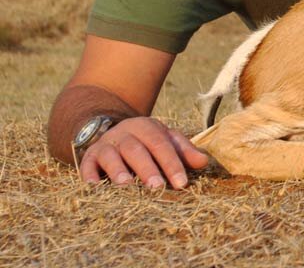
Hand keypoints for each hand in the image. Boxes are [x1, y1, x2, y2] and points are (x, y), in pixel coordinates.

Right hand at [78, 116, 209, 189]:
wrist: (114, 132)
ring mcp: (105, 145)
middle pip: (136, 149)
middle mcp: (125, 133)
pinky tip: (94, 187)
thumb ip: (183, 151)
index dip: (172, 164)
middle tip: (157, 188)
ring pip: (111, 155)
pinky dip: (89, 176)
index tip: (181, 184)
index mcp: (147, 127)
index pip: (161, 144)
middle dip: (147, 169)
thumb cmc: (147, 142)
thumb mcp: (165, 141)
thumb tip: (204, 162)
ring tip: (126, 186)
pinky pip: (86, 165)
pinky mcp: (89, 157)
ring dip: (118, 170)